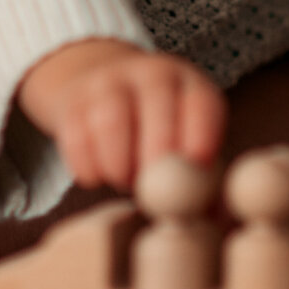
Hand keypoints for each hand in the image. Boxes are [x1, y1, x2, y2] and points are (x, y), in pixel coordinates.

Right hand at [18, 38, 225, 191]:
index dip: (202, 138)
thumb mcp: (186, 136)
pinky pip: (76, 138)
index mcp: (188, 82)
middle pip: (157, 106)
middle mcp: (150, 73)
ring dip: (119, 165)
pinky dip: (88, 168)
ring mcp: (107, 81)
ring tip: (125, 179)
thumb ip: (202, 173)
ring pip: (111, 121)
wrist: (100, 88)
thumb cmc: (156, 130)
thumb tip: (216, 215)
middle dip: (156, 158)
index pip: (201, 102)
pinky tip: (99, 176)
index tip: (194, 171)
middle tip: (154, 189)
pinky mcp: (72, 100)